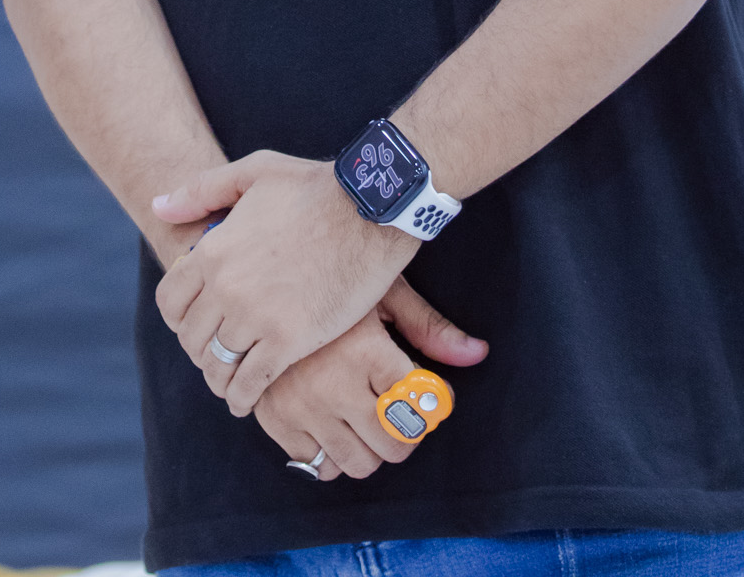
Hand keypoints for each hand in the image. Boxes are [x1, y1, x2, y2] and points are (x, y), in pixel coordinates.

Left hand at [152, 150, 419, 413]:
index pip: (170, 301)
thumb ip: (201, 190)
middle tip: (218, 353)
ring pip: (218, 365)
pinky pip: (250, 384)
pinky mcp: (289, 341)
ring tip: (230, 381)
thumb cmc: (315, 186)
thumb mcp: (253, 172)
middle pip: (192, 338)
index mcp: (213, 250)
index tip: (196, 321)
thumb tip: (158, 206)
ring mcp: (255, 317)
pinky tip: (247, 398)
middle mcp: (225, 288)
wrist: (370, 209)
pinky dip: (243, 397)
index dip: (178, 316)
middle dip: (201, 348)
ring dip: (220, 377)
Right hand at [257, 276, 487, 481]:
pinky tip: (334, 420)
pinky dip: (331, 452)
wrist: (264, 277)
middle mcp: (333, 386)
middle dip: (406, 433)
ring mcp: (301, 407)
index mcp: (366, 351)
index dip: (432, 406)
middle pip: (393, 446)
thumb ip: (429, 327)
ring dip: (371, 447)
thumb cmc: (334, 279)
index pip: (419, 410)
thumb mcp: (384, 291)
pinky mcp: (275, 419)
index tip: (427, 395)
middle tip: (400, 410)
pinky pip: (317, 465)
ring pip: (358, 464)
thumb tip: (479, 353)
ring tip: (368, 415)